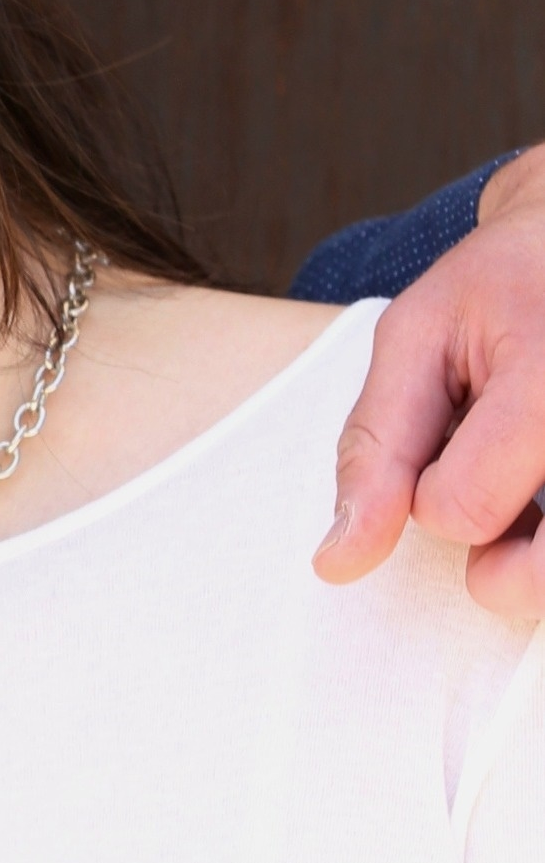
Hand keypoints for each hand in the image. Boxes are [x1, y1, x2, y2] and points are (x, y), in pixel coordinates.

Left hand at [316, 146, 544, 616]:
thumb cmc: (504, 285)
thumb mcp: (418, 336)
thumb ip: (377, 448)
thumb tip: (337, 563)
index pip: (461, 508)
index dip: (427, 493)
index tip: (446, 436)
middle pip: (539, 576)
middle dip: (498, 568)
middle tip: (484, 514)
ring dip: (537, 564)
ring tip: (529, 509)